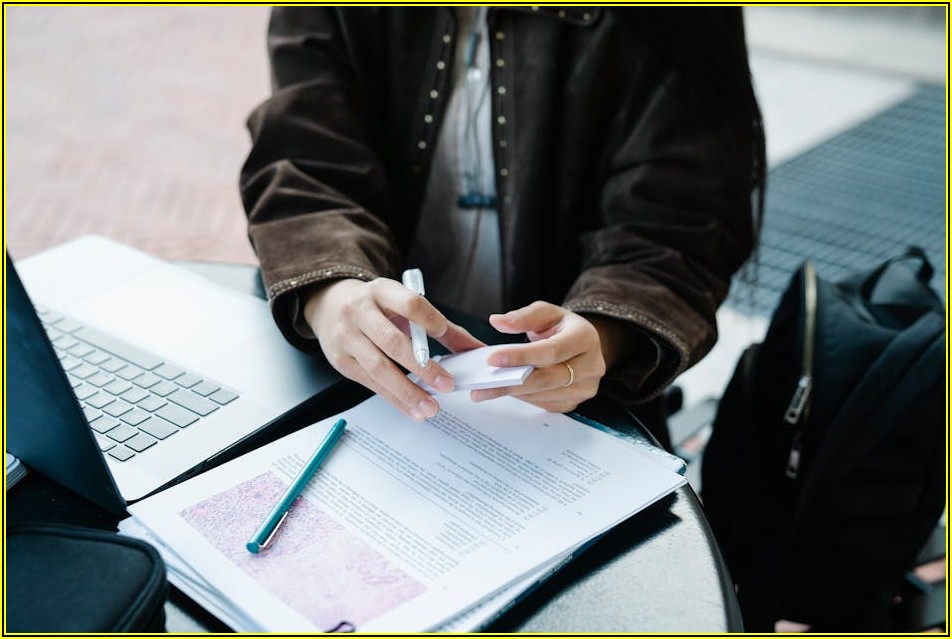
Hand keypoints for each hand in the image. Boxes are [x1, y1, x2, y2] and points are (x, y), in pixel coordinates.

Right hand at [304, 278, 484, 420]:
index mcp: (381, 291)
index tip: (442, 334)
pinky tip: (413, 409)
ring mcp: (347, 337)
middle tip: (447, 385)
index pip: (408, 304)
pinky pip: (371, 384)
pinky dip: (395, 399)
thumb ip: (442, 326)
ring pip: (379, 367)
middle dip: (422, 366)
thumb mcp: (404, 305)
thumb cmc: (377, 307)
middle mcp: (360, 312)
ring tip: (431, 407)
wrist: (330, 307)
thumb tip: (475, 349)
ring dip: (408, 391)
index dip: (427, 319)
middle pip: (392, 341)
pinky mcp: (341, 362)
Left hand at [471, 301, 605, 412]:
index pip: (551, 350)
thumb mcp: (546, 313)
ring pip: (543, 395)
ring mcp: (585, 388)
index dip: (521, 356)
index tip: (493, 359)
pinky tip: (508, 390)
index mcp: (585, 338)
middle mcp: (591, 366)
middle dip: (511, 383)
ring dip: (514, 392)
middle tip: (481, 387)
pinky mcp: (575, 402)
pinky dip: (524, 398)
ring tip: (486, 390)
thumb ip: (523, 317)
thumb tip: (497, 321)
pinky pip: (544, 404)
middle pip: (546, 379)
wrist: (582, 345)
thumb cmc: (562, 328)